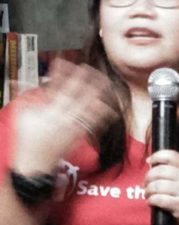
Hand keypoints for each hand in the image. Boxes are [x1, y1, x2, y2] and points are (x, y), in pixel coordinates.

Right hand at [13, 59, 116, 176]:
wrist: (36, 164)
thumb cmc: (27, 140)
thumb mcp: (23, 116)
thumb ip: (27, 97)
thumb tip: (22, 81)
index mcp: (48, 108)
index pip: (57, 84)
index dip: (62, 70)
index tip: (64, 60)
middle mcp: (62, 115)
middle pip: (78, 91)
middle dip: (84, 77)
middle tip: (88, 67)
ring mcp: (73, 124)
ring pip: (89, 104)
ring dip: (97, 92)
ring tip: (103, 81)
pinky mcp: (79, 134)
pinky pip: (95, 122)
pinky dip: (104, 113)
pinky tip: (110, 106)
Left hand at [145, 150, 178, 224]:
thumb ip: (175, 172)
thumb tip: (152, 167)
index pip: (170, 155)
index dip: (157, 156)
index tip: (149, 161)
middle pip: (159, 171)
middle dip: (148, 178)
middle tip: (146, 184)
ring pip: (156, 186)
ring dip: (148, 191)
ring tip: (148, 195)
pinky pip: (158, 199)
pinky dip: (151, 200)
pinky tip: (152, 202)